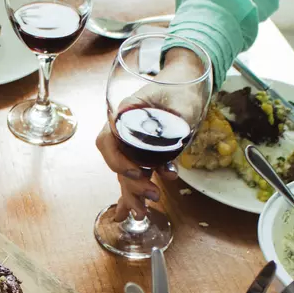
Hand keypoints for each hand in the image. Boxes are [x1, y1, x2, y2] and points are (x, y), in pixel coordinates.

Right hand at [95, 48, 207, 219]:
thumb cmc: (181, 86)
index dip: (118, 161)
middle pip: (118, 162)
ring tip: (141, 214)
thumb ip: (175, 123)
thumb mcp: (180, 101)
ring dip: (132, 193)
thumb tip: (171, 151)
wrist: (185, 79)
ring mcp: (132, 141)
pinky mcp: (143, 150)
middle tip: (151, 197)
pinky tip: (137, 209)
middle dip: (131, 185)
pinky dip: (137, 191)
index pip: (108, 141)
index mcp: (124, 114)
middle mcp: (123, 130)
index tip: (137, 172)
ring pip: (126, 171)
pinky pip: (136, 172)